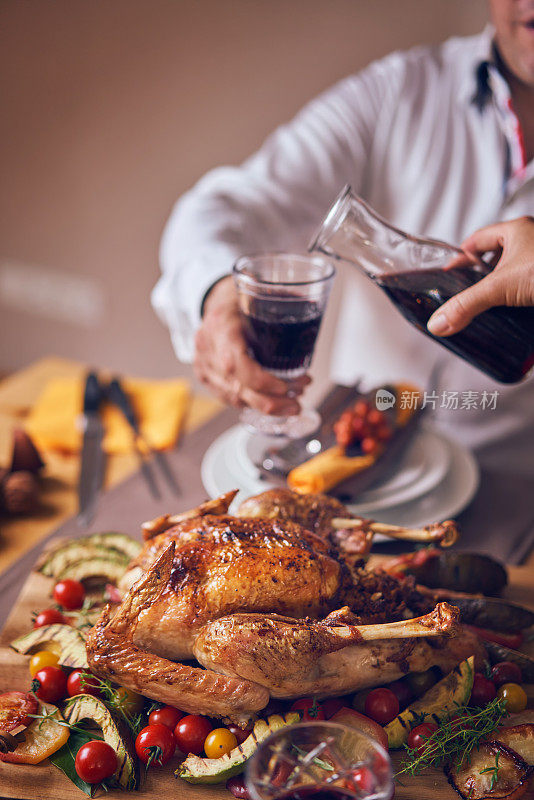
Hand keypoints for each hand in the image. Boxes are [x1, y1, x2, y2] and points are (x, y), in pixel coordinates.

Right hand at [194, 276, 309, 413]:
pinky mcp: (205, 377)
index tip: (286, 387)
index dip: (262, 381)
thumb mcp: (258, 294)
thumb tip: (314, 306)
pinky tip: (272, 401)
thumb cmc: (239, 299)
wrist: (214, 303)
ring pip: (235, 398)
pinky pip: (230, 399)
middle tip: (297, 402)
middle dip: (272, 401)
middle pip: (237, 387)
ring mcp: (203, 365)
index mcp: (220, 325)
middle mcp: (207, 348)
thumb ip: (281, 303)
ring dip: (267, 405)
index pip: (235, 363)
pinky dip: (253, 403)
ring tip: (292, 402)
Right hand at [427, 216, 533, 335]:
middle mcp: (531, 242)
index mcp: (516, 230)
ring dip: (501, 290)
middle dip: (481, 277)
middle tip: (466, 296)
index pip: (476, 240)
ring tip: (488, 308)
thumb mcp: (502, 287)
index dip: (460, 258)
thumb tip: (439, 322)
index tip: (447, 275)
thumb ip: (467, 305)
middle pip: (496, 257)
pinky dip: (520, 300)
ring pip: (515, 273)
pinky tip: (513, 315)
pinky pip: (529, 288)